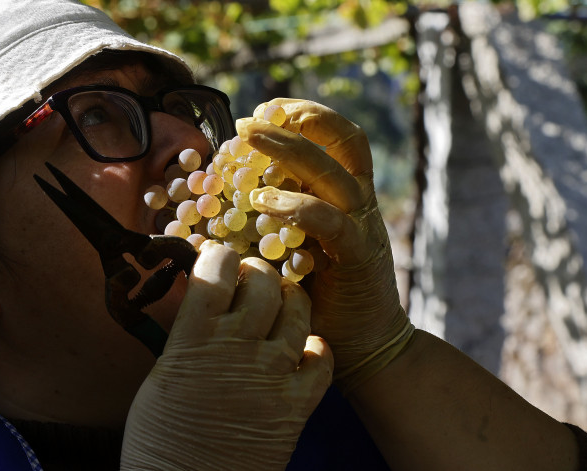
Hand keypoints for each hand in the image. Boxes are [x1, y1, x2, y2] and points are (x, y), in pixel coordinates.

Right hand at [121, 241, 332, 469]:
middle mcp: (237, 346)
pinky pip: (323, 358)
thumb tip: (206, 297)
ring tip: (279, 306)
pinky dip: (316, 348)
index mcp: (194, 336)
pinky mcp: (297, 404)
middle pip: (263, 282)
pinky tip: (303, 349)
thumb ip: (190, 331)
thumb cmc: (159, 435)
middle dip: (256, 274)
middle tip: (249, 283)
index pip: (217, 267)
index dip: (219, 256)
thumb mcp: (164, 371)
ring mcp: (272, 373)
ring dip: (289, 301)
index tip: (217, 260)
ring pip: (298, 310)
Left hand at [238, 99, 413, 393]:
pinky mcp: (360, 256)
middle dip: (292, 121)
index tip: (259, 113)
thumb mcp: (293, 247)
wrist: (365, 346)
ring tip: (248, 142)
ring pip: (335, 172)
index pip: (335, 137)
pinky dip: (297, 205)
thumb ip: (273, 220)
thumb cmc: (320, 298)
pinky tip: (263, 200)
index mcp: (347, 194)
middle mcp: (359, 203)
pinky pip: (331, 221)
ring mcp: (362, 227)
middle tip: (247, 120)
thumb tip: (221, 200)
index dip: (301, 115)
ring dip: (290, 151)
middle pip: (339, 141)